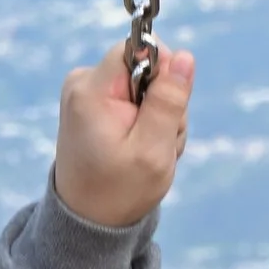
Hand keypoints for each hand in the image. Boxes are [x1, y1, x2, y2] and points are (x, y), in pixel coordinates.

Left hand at [53, 42, 195, 229]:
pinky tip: (139, 148)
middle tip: (157, 142)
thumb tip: (185, 57)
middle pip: (144, 69)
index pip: (138, 49)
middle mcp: (82, 84)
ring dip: (157, 118)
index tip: (164, 112)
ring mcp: (85, 94)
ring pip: (143, 86)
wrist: (88, 219)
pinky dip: (145, 123)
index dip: (163, 75)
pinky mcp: (92, 105)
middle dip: (163, 103)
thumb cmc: (120, 190)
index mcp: (91, 91)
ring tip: (147, 150)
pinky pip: (132, 99)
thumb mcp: (154, 149)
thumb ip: (170, 101)